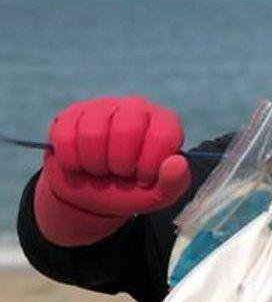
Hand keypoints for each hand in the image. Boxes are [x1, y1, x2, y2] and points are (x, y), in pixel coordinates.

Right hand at [35, 96, 189, 244]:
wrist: (92, 193)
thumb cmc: (132, 189)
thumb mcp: (158, 195)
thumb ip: (174, 182)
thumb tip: (176, 162)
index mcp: (165, 123)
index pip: (162, 136)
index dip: (149, 165)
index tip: (142, 178)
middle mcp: (137, 107)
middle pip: (126, 130)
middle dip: (119, 164)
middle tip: (119, 173)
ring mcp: (103, 106)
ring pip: (92, 133)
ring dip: (95, 165)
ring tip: (101, 169)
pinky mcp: (73, 113)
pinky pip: (65, 136)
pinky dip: (72, 161)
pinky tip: (81, 164)